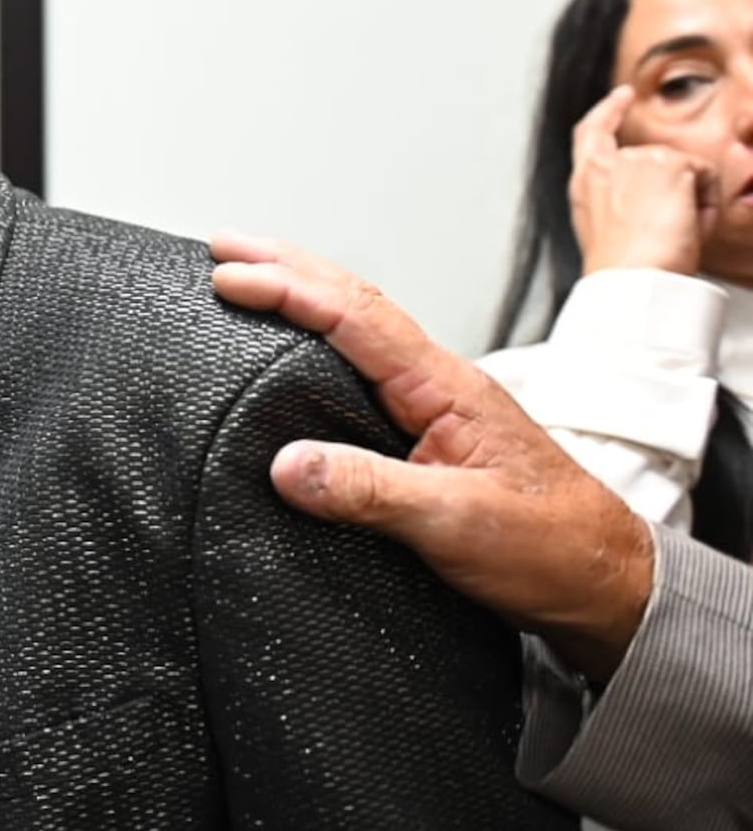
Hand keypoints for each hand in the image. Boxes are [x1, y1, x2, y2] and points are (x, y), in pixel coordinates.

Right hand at [210, 232, 653, 682]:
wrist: (605, 584)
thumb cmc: (550, 549)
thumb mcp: (455, 524)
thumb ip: (370, 492)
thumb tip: (288, 465)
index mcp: (447, 389)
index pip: (356, 318)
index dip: (288, 291)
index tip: (229, 278)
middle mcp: (441, 385)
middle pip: (355, 303)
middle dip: (287, 266)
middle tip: (225, 246)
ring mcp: (438, 407)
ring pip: (362, 329)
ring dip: (305, 294)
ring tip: (253, 277)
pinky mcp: (431, 437)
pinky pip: (367, 369)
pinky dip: (325, 339)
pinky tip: (305, 351)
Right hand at [570, 85, 715, 275]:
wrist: (631, 278)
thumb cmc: (623, 269)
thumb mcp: (609, 232)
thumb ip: (620, 202)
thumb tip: (660, 194)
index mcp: (584, 183)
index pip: (591, 133)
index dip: (607, 111)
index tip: (621, 96)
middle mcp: (605, 166)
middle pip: (655, 159)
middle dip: (676, 187)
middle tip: (678, 228)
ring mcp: (636, 160)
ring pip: (682, 170)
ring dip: (690, 200)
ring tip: (676, 235)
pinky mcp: (669, 164)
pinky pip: (706, 177)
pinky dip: (707, 205)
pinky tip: (690, 226)